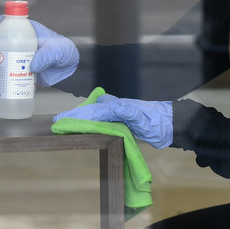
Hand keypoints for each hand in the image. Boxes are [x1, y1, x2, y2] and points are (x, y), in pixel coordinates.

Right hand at [0, 16, 79, 85]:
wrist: (68, 70)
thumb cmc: (64, 53)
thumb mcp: (57, 50)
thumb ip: (46, 55)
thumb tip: (32, 66)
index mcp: (26, 31)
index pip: (5, 25)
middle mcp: (17, 44)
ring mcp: (15, 59)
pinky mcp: (16, 73)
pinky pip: (2, 77)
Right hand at [53, 94, 172, 148]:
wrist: (171, 124)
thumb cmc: (157, 121)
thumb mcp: (141, 116)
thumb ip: (125, 110)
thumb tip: (107, 103)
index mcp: (117, 106)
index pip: (92, 111)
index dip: (77, 116)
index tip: (62, 120)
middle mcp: (116, 108)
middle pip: (91, 111)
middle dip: (75, 116)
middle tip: (57, 122)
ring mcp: (119, 114)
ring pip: (95, 114)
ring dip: (81, 118)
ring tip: (66, 122)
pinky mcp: (123, 122)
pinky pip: (103, 120)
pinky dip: (91, 122)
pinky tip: (87, 125)